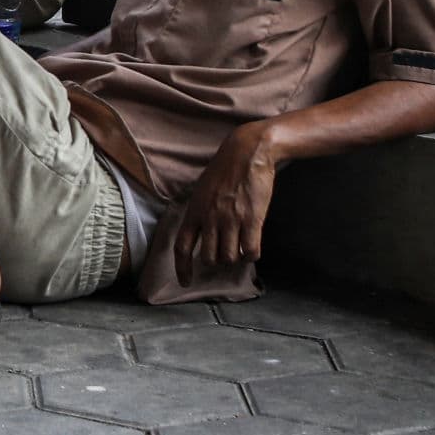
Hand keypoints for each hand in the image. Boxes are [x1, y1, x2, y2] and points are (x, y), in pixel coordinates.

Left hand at [171, 124, 278, 282]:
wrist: (247, 152)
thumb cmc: (225, 169)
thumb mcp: (202, 190)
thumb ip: (199, 212)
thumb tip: (198, 232)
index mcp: (195, 210)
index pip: (182, 246)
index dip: (182, 268)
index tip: (185, 281)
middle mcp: (210, 218)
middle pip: (208, 258)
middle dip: (216, 261)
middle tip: (224, 253)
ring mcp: (231, 220)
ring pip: (229, 258)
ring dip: (234, 258)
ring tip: (239, 247)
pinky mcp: (252, 219)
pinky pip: (250, 251)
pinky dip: (251, 255)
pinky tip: (252, 247)